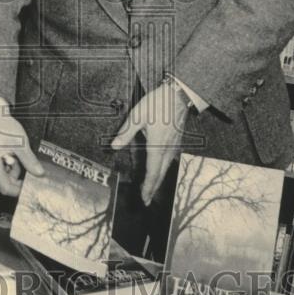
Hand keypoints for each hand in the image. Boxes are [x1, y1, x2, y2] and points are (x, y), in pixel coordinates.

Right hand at [0, 102, 43, 196]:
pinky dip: (9, 162)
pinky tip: (11, 151)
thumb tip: (39, 173)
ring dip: (14, 166)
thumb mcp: (20, 143)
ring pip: (4, 174)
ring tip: (16, 152)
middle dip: (17, 173)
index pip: (6, 188)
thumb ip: (29, 160)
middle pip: (6, 181)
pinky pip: (0, 167)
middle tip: (22, 160)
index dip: (19, 189)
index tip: (30, 185)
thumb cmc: (2, 126)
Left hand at [110, 81, 189, 205]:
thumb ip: (125, 133)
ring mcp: (174, 145)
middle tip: (147, 200)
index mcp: (157, 146)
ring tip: (151, 188)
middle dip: (153, 188)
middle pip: (160, 174)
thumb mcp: (137, 116)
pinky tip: (160, 169)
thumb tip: (114, 146)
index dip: (148, 187)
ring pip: (166, 168)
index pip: (152, 173)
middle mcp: (167, 149)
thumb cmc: (158, 103)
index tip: (144, 199)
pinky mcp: (177, 140)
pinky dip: (163, 169)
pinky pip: (170, 160)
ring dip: (158, 180)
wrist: (179, 94)